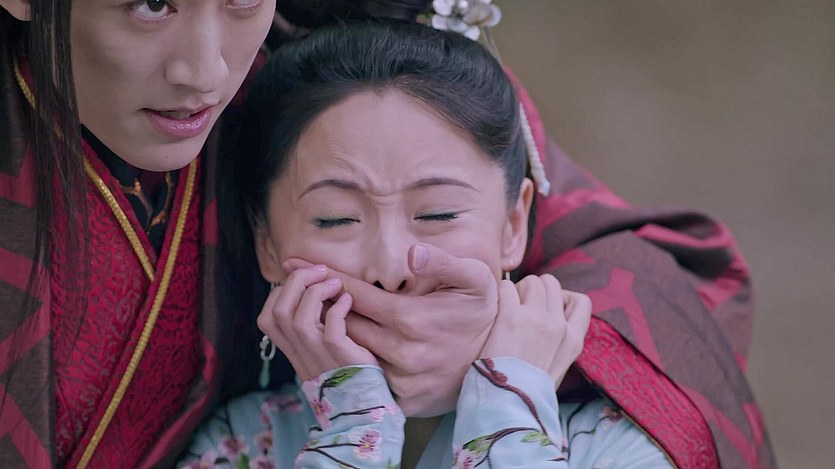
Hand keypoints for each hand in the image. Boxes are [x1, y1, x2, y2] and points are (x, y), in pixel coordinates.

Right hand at [256, 265, 377, 380]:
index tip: (305, 281)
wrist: (367, 405)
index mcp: (293, 351)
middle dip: (296, 282)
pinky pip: (331, 330)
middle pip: (278, 312)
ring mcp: (319, 357)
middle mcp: (300, 354)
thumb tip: (309, 287)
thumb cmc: (349, 369)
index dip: (280, 292)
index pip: (267, 318)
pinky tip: (348, 301)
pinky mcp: (342, 358)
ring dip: (316, 292)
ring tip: (336, 284)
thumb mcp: (323, 348)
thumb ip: (314, 324)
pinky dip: (338, 309)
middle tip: (320, 272)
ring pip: (297, 320)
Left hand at [284, 244, 498, 416]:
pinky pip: (366, 376)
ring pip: (351, 351)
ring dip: (332, 330)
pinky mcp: (402, 399)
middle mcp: (402, 352)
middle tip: (302, 284)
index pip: (356, 293)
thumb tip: (411, 255)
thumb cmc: (481, 311)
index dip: (326, 274)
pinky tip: (343, 344)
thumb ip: (443, 262)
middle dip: (323, 301)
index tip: (296, 261)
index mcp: (412, 318)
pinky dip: (352, 359)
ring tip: (316, 310)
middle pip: (345, 323)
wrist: (500, 360)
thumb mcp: (474, 279)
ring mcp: (400, 379)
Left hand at [481, 274, 590, 387]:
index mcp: (573, 341)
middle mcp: (559, 327)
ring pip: (532, 281)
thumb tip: (553, 326)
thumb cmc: (527, 391)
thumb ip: (559, 346)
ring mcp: (536, 320)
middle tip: (520, 306)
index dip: (563, 296)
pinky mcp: (511, 318)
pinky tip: (495, 309)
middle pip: (551, 283)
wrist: (507, 407)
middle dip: (534, 289)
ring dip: (517, 289)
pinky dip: (499, 293)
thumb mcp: (557, 371)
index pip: (582, 301)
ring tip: (507, 309)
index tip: (547, 307)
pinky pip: (506, 287)